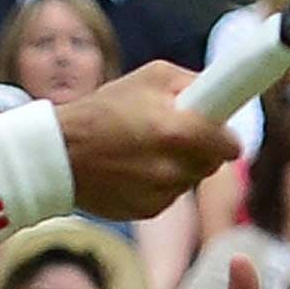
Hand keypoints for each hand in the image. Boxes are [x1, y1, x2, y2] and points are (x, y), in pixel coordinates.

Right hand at [53, 61, 263, 221]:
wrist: (59, 153)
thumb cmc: (103, 109)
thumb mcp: (151, 76)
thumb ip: (192, 82)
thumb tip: (219, 93)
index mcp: (179, 131)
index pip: (230, 146)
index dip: (225, 138)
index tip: (220, 133)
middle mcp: (174, 168)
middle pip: (211, 164)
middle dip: (200, 149)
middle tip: (175, 134)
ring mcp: (161, 193)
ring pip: (189, 180)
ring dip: (178, 166)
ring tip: (146, 149)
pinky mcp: (148, 211)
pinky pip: (169, 195)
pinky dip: (159, 183)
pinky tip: (134, 168)